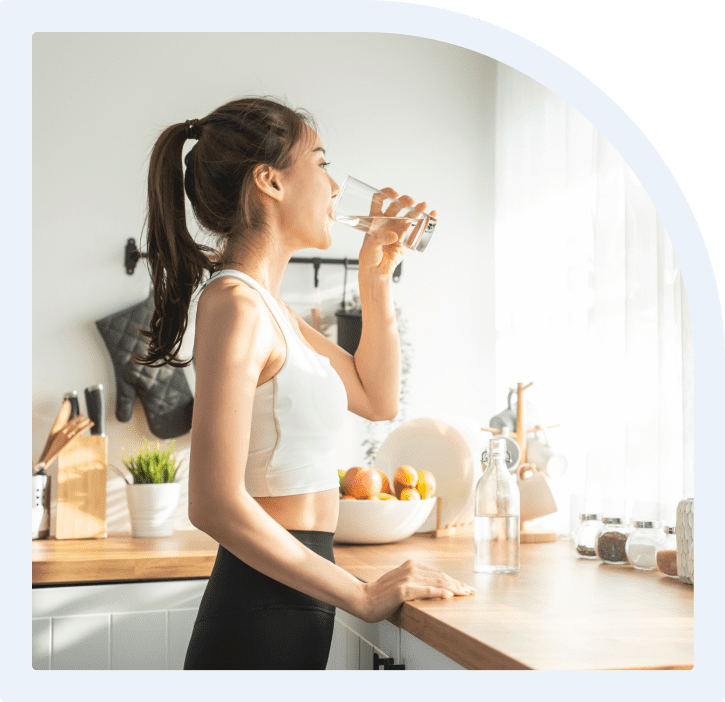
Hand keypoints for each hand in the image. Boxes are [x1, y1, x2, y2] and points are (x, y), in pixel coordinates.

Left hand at [357, 187, 436, 277]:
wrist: (377, 271)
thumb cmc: (368, 257)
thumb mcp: (370, 246)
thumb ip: (380, 239)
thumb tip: (394, 235)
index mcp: (375, 219)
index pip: (379, 200)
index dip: (385, 193)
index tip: (394, 194)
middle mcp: (387, 221)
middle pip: (396, 205)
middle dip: (404, 201)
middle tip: (410, 202)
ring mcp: (398, 228)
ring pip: (408, 215)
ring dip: (417, 209)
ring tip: (423, 206)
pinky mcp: (407, 238)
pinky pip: (417, 227)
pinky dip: (426, 220)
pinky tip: (432, 214)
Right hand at [358, 559, 474, 622]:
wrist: (363, 599)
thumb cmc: (381, 594)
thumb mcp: (400, 582)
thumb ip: (414, 581)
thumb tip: (432, 587)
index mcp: (411, 565)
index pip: (438, 573)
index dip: (453, 580)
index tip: (464, 587)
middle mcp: (411, 568)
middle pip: (441, 576)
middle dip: (458, 584)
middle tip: (471, 591)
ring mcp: (407, 578)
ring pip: (437, 582)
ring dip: (454, 588)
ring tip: (466, 593)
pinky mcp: (404, 590)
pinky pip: (426, 591)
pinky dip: (440, 592)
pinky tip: (450, 595)